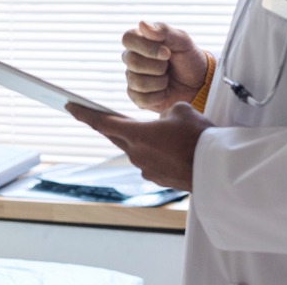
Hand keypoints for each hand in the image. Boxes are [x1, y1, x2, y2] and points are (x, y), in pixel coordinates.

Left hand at [67, 102, 212, 191]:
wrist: (217, 169)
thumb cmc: (200, 137)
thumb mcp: (181, 111)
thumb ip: (163, 113)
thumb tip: (161, 122)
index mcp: (136, 134)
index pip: (101, 122)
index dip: (83, 114)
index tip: (69, 106)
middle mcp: (136, 153)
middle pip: (115, 136)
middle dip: (108, 125)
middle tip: (100, 115)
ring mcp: (145, 168)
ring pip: (137, 148)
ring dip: (144, 140)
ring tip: (168, 134)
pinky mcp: (157, 178)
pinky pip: (151, 161)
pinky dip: (157, 153)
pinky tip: (174, 150)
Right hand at [122, 21, 207, 111]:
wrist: (199, 83)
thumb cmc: (189, 59)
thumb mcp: (183, 41)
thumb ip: (164, 31)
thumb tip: (142, 24)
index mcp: (140, 41)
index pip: (127, 39)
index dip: (146, 47)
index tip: (167, 52)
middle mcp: (132, 58)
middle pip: (132, 62)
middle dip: (158, 66)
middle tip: (169, 66)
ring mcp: (132, 78)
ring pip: (138, 82)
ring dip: (160, 82)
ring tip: (167, 78)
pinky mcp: (136, 96)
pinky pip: (141, 98)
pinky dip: (158, 96)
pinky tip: (164, 91)